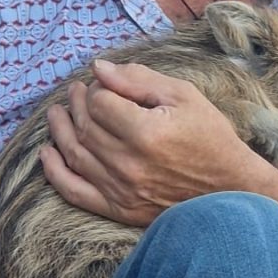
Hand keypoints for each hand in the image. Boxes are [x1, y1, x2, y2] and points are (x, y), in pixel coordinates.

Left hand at [41, 59, 268, 227]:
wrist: (229, 188)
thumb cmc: (210, 136)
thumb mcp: (184, 96)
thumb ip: (139, 80)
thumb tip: (99, 69)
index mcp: (146, 132)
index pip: (100, 102)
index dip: (99, 88)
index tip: (107, 85)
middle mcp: (128, 163)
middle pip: (84, 126)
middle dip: (77, 103)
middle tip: (77, 91)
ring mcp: (120, 189)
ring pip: (75, 153)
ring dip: (60, 129)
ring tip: (57, 112)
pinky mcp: (118, 208)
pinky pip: (74, 191)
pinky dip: (55, 172)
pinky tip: (48, 154)